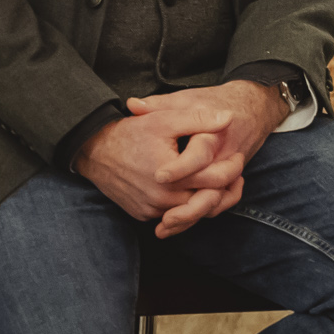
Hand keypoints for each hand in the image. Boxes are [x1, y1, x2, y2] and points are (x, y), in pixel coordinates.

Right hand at [74, 82, 281, 236]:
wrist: (94, 152)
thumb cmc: (130, 133)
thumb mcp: (165, 119)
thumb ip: (198, 119)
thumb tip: (228, 118)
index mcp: (171, 177)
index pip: (216, 181)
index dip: (233, 169)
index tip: (239, 158)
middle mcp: (161, 200)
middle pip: (207, 202)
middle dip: (226, 188)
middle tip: (236, 172)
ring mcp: (151, 210)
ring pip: (191, 213)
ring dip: (208, 200)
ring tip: (221, 182)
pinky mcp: (143, 214)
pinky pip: (173, 215)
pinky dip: (187, 206)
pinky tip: (197, 190)